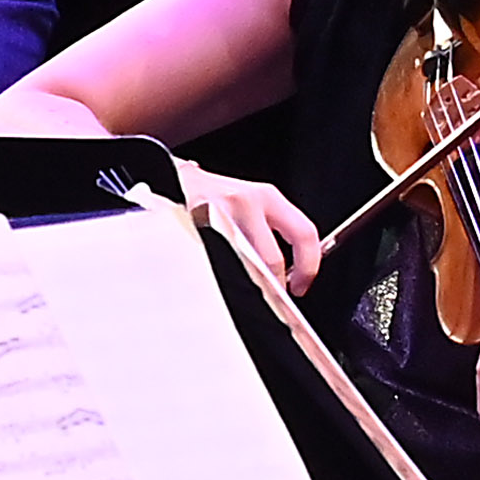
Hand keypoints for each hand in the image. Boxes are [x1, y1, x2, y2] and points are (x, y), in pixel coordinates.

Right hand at [182, 164, 322, 288]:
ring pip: (244, 267)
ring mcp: (217, 217)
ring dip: (248, 284)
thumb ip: (270, 231)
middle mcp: (244, 203)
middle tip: (273, 298)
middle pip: (271, 259)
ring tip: (243, 290)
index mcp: (265, 197)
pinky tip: (215, 277)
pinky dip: (220, 279)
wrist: (171, 181)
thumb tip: (289, 273)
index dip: (309, 266)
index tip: (301, 284)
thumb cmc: (211, 196)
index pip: (303, 233)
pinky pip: (214, 265)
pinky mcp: (193, 230)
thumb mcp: (249, 202)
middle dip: (274, 287)